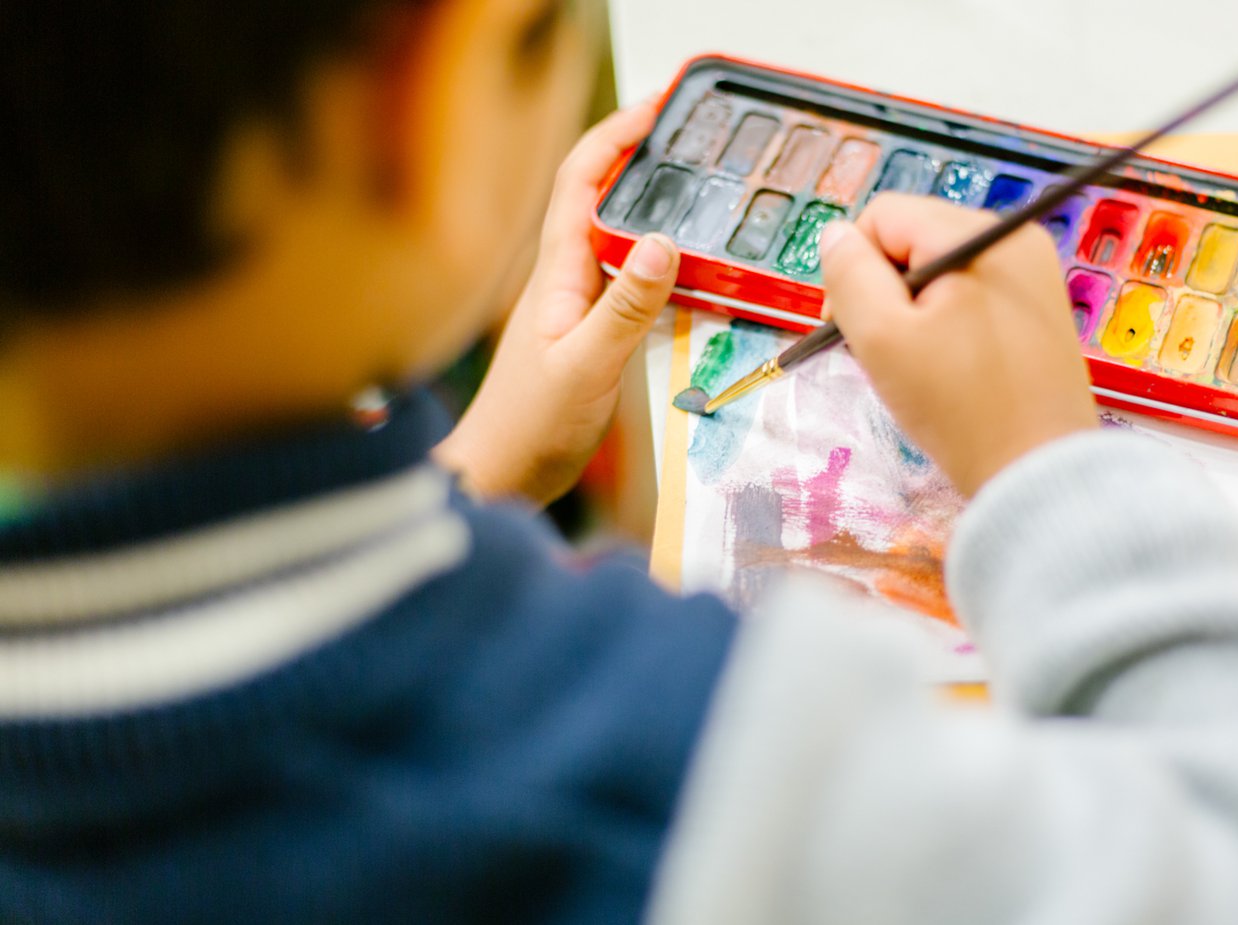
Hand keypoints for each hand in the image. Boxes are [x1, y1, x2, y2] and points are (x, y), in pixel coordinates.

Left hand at [435, 99, 678, 505]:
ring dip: (655, 209)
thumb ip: (625, 307)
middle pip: (602, 198)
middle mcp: (566, 278)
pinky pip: (632, 282)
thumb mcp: (585, 364)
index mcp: (556, 272)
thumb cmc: (530, 426)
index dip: (615, 137)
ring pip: (620, 238)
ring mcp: (579, 304)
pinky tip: (695, 271)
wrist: (505, 475)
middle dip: (642, 160)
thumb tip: (661, 241)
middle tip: (695, 141)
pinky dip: (663, 264)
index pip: (581, 181)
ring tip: (704, 193)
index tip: (658, 111)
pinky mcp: (593, 332)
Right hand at [820, 194, 1096, 496]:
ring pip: (940, 271)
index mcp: (977, 236)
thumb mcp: (882, 339)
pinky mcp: (1039, 309)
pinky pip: (972, 296)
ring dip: (914, 311)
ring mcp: (1032, 274)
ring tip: (919, 366)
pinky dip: (947, 324)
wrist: (1038, 472)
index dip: (854, 268)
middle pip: (913, 239)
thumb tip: (836, 234)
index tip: (851, 328)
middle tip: (884, 354)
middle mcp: (1014, 240)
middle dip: (886, 291)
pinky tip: (949, 368)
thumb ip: (849, 275)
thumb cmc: (961, 409)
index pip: (883, 216)